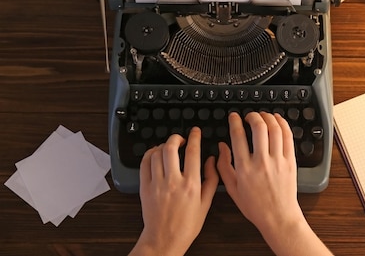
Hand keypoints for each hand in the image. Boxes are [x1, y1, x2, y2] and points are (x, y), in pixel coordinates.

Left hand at [129, 127, 218, 255]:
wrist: (164, 240)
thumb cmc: (186, 225)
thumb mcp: (206, 203)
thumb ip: (211, 179)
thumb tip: (212, 160)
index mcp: (191, 185)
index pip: (193, 152)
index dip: (194, 137)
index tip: (195, 132)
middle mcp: (173, 182)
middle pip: (171, 148)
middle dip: (176, 137)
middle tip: (181, 138)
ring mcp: (157, 184)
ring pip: (156, 153)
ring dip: (163, 146)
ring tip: (169, 148)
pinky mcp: (145, 188)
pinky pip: (144, 164)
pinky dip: (149, 154)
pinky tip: (155, 155)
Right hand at [217, 111, 332, 255]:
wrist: (278, 217)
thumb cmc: (255, 206)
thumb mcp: (232, 189)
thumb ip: (223, 166)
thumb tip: (221, 147)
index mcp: (244, 168)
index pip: (238, 136)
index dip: (235, 122)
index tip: (234, 117)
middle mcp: (261, 162)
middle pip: (259, 128)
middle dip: (253, 116)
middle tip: (249, 115)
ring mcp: (278, 161)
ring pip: (274, 129)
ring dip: (268, 117)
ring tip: (263, 116)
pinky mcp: (290, 161)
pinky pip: (288, 137)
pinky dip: (283, 124)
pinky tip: (277, 121)